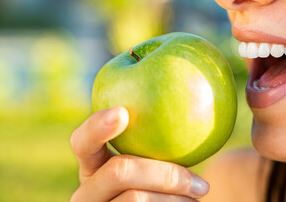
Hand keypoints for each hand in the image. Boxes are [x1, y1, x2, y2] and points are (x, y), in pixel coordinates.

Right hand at [70, 107, 209, 201]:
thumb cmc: (159, 181)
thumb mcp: (152, 160)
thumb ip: (156, 137)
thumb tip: (201, 94)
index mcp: (92, 165)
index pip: (83, 141)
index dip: (97, 126)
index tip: (122, 112)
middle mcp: (87, 191)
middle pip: (119, 171)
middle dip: (166, 175)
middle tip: (202, 184)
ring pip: (137, 198)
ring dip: (177, 198)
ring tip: (200, 196)